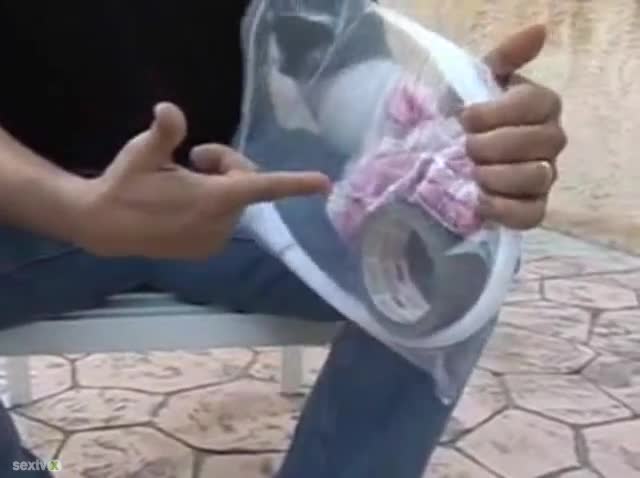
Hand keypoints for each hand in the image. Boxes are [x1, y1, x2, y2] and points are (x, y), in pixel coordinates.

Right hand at [72, 102, 329, 258]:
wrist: (103, 226)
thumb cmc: (125, 185)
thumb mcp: (143, 153)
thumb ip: (164, 131)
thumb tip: (169, 109)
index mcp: (215, 198)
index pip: (264, 187)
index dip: (296, 184)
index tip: (324, 184)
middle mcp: (222, 223)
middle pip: (245, 184)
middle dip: (226, 166)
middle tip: (195, 157)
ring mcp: (215, 240)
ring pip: (235, 202)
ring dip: (219, 186)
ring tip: (184, 181)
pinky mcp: (206, 250)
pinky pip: (224, 218)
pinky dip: (213, 206)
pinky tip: (184, 204)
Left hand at [462, 25, 566, 229]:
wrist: (439, 157)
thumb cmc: (461, 118)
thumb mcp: (473, 84)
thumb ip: (503, 58)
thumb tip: (539, 31)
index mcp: (539, 106)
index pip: (537, 104)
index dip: (498, 112)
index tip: (465, 118)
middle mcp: (549, 140)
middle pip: (541, 142)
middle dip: (494, 145)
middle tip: (465, 147)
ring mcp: (544, 176)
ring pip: (538, 177)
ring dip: (499, 175)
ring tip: (472, 173)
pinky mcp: (531, 208)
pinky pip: (531, 214)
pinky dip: (504, 209)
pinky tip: (480, 199)